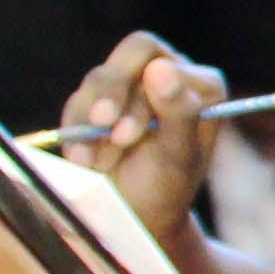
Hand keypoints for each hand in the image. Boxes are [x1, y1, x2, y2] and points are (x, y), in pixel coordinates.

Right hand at [53, 31, 223, 242]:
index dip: (135, 92)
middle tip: (102, 128)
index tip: (126, 135)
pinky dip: (76, 132)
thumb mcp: (176, 157)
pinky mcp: (100, 105)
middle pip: (127, 56)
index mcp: (199, 84)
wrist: (135, 217)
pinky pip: (77, 103)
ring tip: (100, 163)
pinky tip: (85, 161)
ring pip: (97, 79)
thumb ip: (177, 113)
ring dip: (92, 122)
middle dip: (110, 95)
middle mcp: (168, 77)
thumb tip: (161, 68)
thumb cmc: (166, 188)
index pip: (156, 58)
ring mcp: (132, 88)